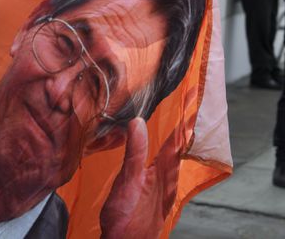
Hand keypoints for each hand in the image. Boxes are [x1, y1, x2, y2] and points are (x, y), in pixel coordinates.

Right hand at [99, 118, 181, 238]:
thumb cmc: (127, 217)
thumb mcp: (128, 181)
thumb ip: (134, 152)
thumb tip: (138, 122)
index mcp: (164, 171)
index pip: (177, 140)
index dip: (183, 121)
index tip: (190, 100)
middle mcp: (167, 178)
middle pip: (177, 148)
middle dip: (180, 129)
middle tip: (184, 107)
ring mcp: (162, 187)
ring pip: (170, 159)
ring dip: (172, 143)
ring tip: (174, 127)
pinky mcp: (154, 195)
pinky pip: (162, 169)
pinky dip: (162, 156)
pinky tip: (157, 158)